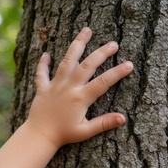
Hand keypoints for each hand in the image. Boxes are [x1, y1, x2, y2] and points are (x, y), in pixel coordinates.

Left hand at [25, 27, 132, 147]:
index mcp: (80, 98)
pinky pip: (42, 73)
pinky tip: (46, 54)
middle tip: (114, 44)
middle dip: (101, 53)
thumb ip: (104, 123)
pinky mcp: (43, 88)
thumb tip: (122, 118)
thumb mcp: (86, 131)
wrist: (39, 136)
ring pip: (67, 61)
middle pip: (87, 65)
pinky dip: (43, 63)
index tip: (129, 64)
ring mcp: (55, 85)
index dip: (117, 73)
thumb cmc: (64, 135)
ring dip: (77, 44)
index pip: (103, 82)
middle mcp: (69, 87)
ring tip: (86, 31)